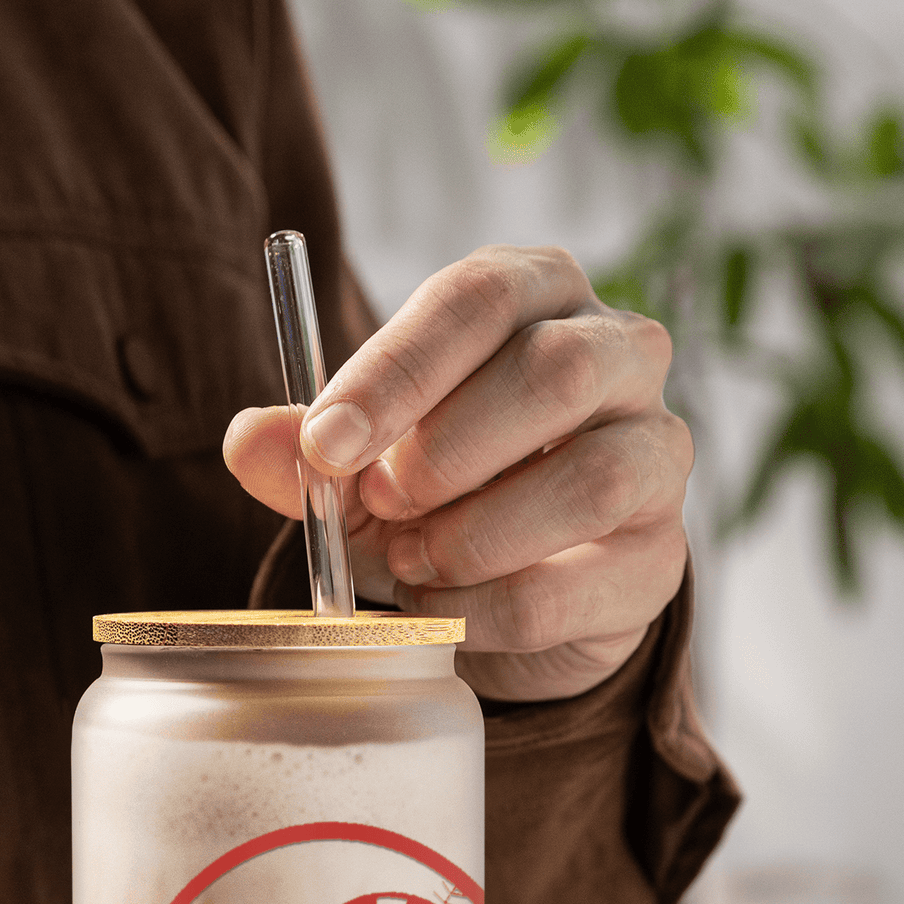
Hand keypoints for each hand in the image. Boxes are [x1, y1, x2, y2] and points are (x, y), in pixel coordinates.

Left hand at [225, 245, 690, 701]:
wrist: (509, 598)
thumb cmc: (437, 495)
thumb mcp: (357, 465)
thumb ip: (305, 450)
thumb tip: (247, 441)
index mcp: (536, 294)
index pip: (478, 297)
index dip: (398, 371)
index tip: (328, 444)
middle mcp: (619, 355)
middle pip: (557, 370)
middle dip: (447, 449)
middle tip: (381, 504)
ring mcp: (656, 455)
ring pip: (591, 479)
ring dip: (475, 535)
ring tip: (411, 560)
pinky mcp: (657, 559)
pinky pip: (575, 586)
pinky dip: (488, 608)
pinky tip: (446, 609)